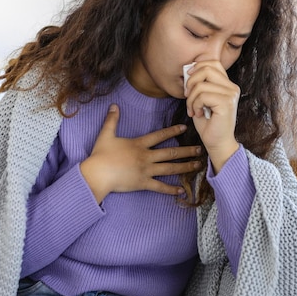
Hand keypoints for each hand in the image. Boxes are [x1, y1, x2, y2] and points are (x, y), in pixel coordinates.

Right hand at [80, 104, 201, 202]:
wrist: (97, 174)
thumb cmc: (100, 155)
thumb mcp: (106, 134)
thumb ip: (112, 119)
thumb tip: (114, 105)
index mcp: (139, 144)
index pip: (159, 135)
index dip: (172, 131)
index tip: (184, 127)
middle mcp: (146, 156)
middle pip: (170, 153)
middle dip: (187, 151)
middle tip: (200, 149)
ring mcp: (146, 171)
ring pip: (170, 169)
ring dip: (185, 167)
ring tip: (197, 165)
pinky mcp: (143, 183)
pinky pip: (160, 187)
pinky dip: (171, 189)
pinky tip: (182, 190)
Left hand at [184, 61, 240, 172]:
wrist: (217, 143)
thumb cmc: (208, 122)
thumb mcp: (201, 99)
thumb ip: (198, 84)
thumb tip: (188, 70)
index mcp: (227, 84)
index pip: (213, 63)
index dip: (197, 67)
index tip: (188, 79)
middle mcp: (232, 87)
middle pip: (206, 69)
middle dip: (191, 82)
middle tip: (187, 96)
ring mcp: (231, 94)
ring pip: (201, 85)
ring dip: (191, 99)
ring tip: (193, 110)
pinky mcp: (226, 103)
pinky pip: (202, 96)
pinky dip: (195, 105)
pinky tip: (198, 114)